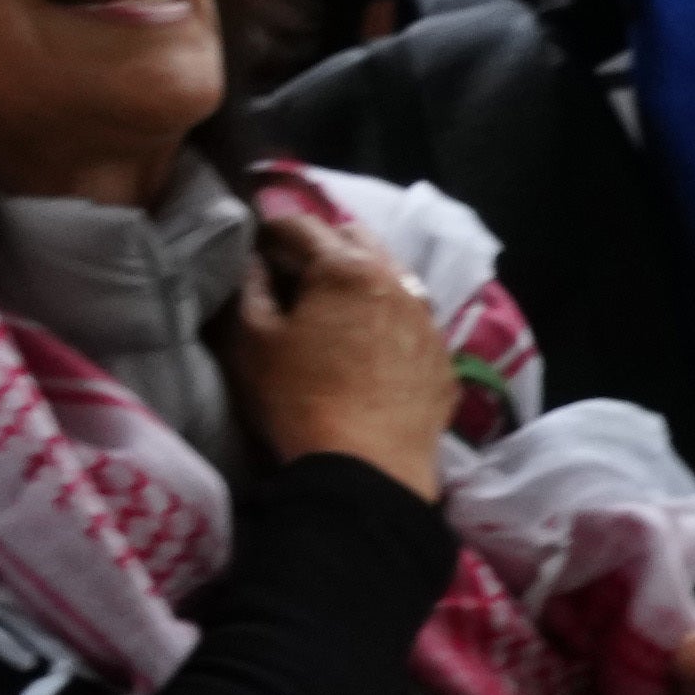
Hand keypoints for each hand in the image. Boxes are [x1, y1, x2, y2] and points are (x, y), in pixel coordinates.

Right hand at [220, 186, 464, 499]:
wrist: (370, 469)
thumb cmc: (299, 400)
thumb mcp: (252, 341)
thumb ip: (250, 288)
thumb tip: (256, 261)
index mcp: (346, 267)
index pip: (302, 225)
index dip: (272, 229)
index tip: (256, 242)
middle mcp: (396, 280)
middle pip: (356, 238)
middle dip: (323, 243)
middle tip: (295, 268)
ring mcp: (428, 318)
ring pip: (393, 274)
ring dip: (362, 275)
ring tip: (336, 301)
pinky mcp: (444, 356)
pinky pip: (414, 317)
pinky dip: (390, 315)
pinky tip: (372, 339)